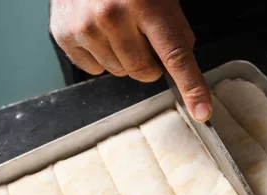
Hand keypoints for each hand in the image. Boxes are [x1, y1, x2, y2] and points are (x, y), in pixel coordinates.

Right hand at [49, 0, 211, 120]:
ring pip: (118, 72)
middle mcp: (113, 15)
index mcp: (146, 3)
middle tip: (141, 37)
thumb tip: (181, 66)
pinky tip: (97, 31)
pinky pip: (93, 70)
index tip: (202, 111)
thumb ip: (174, 27)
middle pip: (143, 72)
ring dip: (122, 58)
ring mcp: (85, 27)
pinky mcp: (64, 35)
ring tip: (115, 27)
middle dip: (149, 63)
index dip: (192, 86)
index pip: (176, 55)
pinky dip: (99, 56)